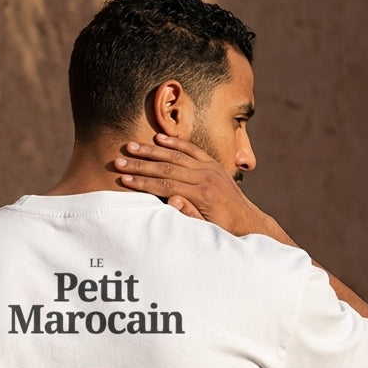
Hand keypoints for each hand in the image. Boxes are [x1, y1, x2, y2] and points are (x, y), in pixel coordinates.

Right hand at [115, 135, 287, 240]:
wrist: (248, 222)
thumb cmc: (225, 230)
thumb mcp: (207, 229)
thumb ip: (190, 214)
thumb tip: (172, 200)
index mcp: (202, 194)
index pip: (165, 184)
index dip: (143, 181)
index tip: (124, 179)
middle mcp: (206, 177)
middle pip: (166, 166)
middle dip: (140, 163)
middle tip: (119, 161)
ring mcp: (210, 168)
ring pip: (176, 154)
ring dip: (151, 150)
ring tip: (131, 146)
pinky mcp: (213, 164)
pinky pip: (191, 149)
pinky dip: (174, 142)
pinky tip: (158, 138)